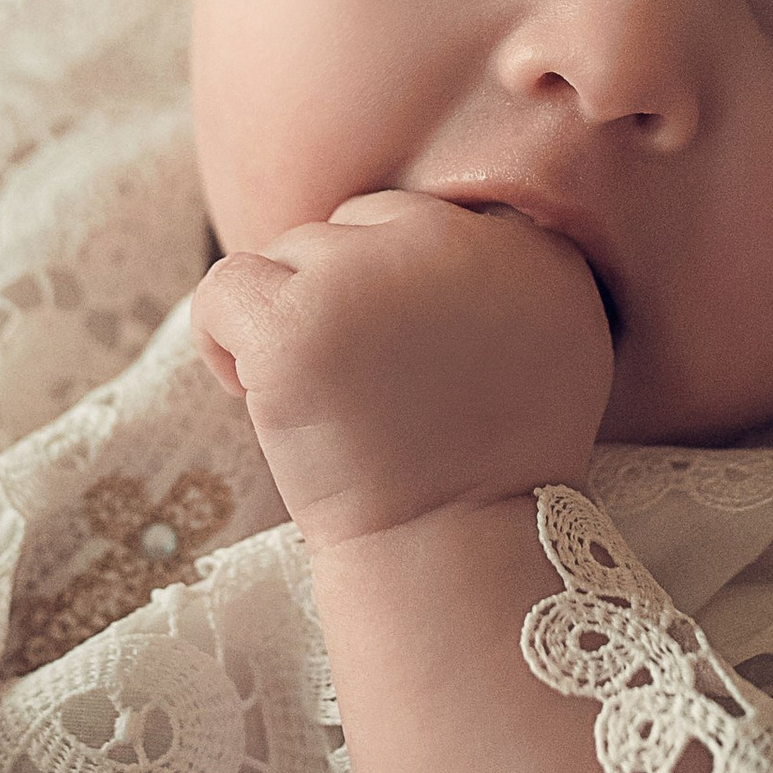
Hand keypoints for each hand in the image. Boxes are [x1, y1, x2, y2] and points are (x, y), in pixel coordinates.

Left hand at [192, 191, 611, 550]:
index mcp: (528, 246)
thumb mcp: (554, 350)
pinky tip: (249, 390)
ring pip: (293, 252)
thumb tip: (441, 226)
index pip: (420, 221)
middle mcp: (453, 241)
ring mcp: (368, 275)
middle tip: (356, 388)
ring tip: (319, 401)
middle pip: (355, 227)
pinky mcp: (296, 320)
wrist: (453, 551)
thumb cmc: (492, 471)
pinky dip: (218, 336)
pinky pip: (223, 285)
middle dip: (341, 297)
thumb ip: (509, 276)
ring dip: (290, 318)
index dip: (392, 291)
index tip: (397, 364)